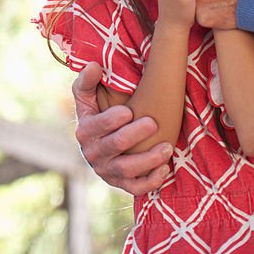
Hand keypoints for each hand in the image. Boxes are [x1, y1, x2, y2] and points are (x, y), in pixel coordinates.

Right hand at [73, 63, 171, 195]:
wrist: (97, 142)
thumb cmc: (96, 111)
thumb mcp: (86, 94)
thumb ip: (87, 79)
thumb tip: (94, 66)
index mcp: (85, 131)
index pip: (99, 126)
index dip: (114, 119)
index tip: (129, 110)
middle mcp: (93, 154)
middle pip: (116, 145)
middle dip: (136, 134)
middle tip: (154, 123)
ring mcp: (107, 171)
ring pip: (128, 169)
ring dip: (149, 159)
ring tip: (167, 147)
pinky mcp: (121, 183)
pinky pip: (136, 187)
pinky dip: (151, 181)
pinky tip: (165, 168)